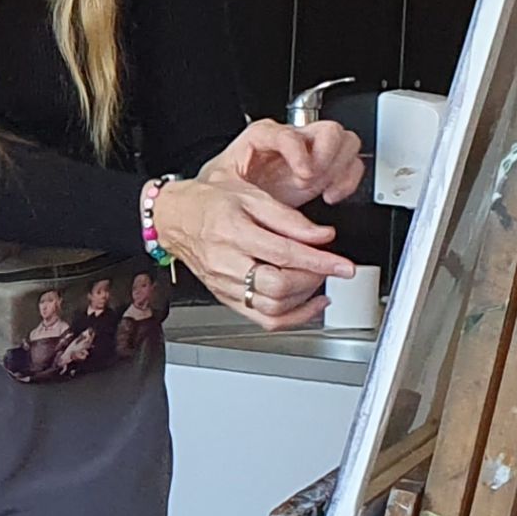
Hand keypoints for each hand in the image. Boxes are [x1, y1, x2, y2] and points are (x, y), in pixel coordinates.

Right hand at [154, 175, 356, 330]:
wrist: (173, 218)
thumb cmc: (210, 203)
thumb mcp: (251, 196)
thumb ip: (290, 218)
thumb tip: (323, 237)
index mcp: (234, 232)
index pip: (285, 254)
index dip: (320, 261)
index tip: (343, 265)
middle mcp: (227, 263)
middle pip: (278, 286)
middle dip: (312, 279)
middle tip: (328, 267)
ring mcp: (225, 285)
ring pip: (272, 307)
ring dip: (303, 298)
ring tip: (316, 280)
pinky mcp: (226, 298)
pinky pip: (262, 319)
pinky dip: (292, 317)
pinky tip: (309, 304)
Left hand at [212, 118, 367, 208]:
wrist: (238, 201)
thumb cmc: (228, 188)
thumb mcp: (222, 184)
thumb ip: (234, 186)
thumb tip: (242, 198)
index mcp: (263, 136)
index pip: (289, 133)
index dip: (299, 152)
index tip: (303, 173)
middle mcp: (293, 138)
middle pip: (328, 130)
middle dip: (327, 156)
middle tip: (312, 180)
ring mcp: (312, 151)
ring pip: (346, 142)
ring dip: (340, 168)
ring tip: (324, 190)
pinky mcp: (326, 168)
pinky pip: (353, 164)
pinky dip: (349, 180)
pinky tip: (331, 195)